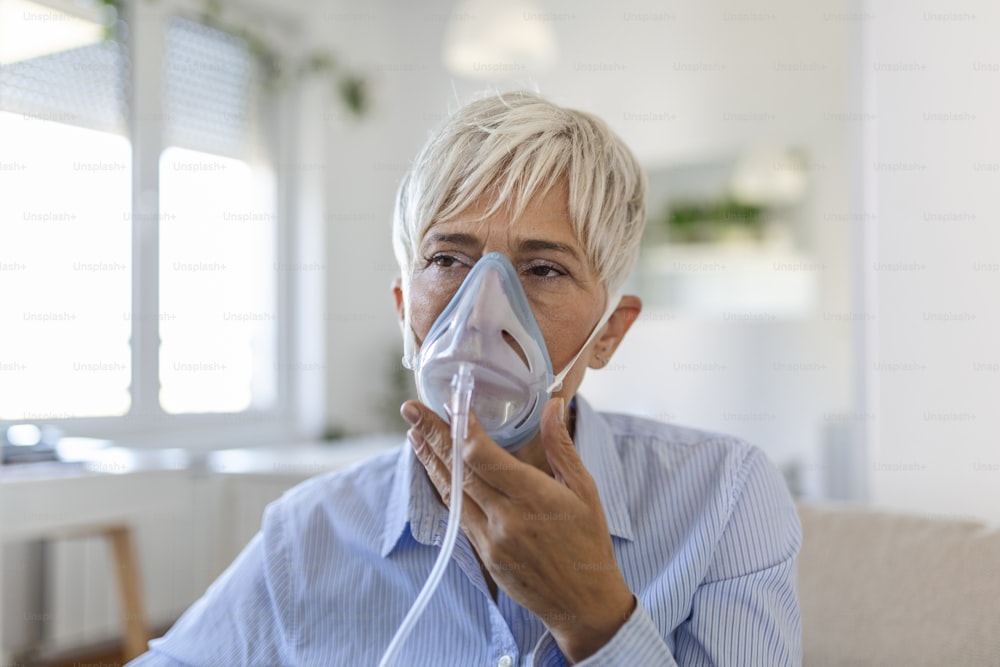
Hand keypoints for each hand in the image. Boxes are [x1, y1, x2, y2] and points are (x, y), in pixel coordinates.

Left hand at [403, 397, 635, 662]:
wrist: (583, 603)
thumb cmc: (589, 542)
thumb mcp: (584, 489)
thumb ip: (561, 446)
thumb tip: (551, 404)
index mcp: (533, 497)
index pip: (484, 456)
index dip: (462, 428)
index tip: (451, 403)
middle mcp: (506, 518)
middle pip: (459, 469)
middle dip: (433, 435)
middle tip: (411, 409)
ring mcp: (490, 539)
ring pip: (451, 491)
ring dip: (430, 460)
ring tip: (413, 433)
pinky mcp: (483, 554)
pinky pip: (457, 514)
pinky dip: (443, 487)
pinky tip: (434, 470)